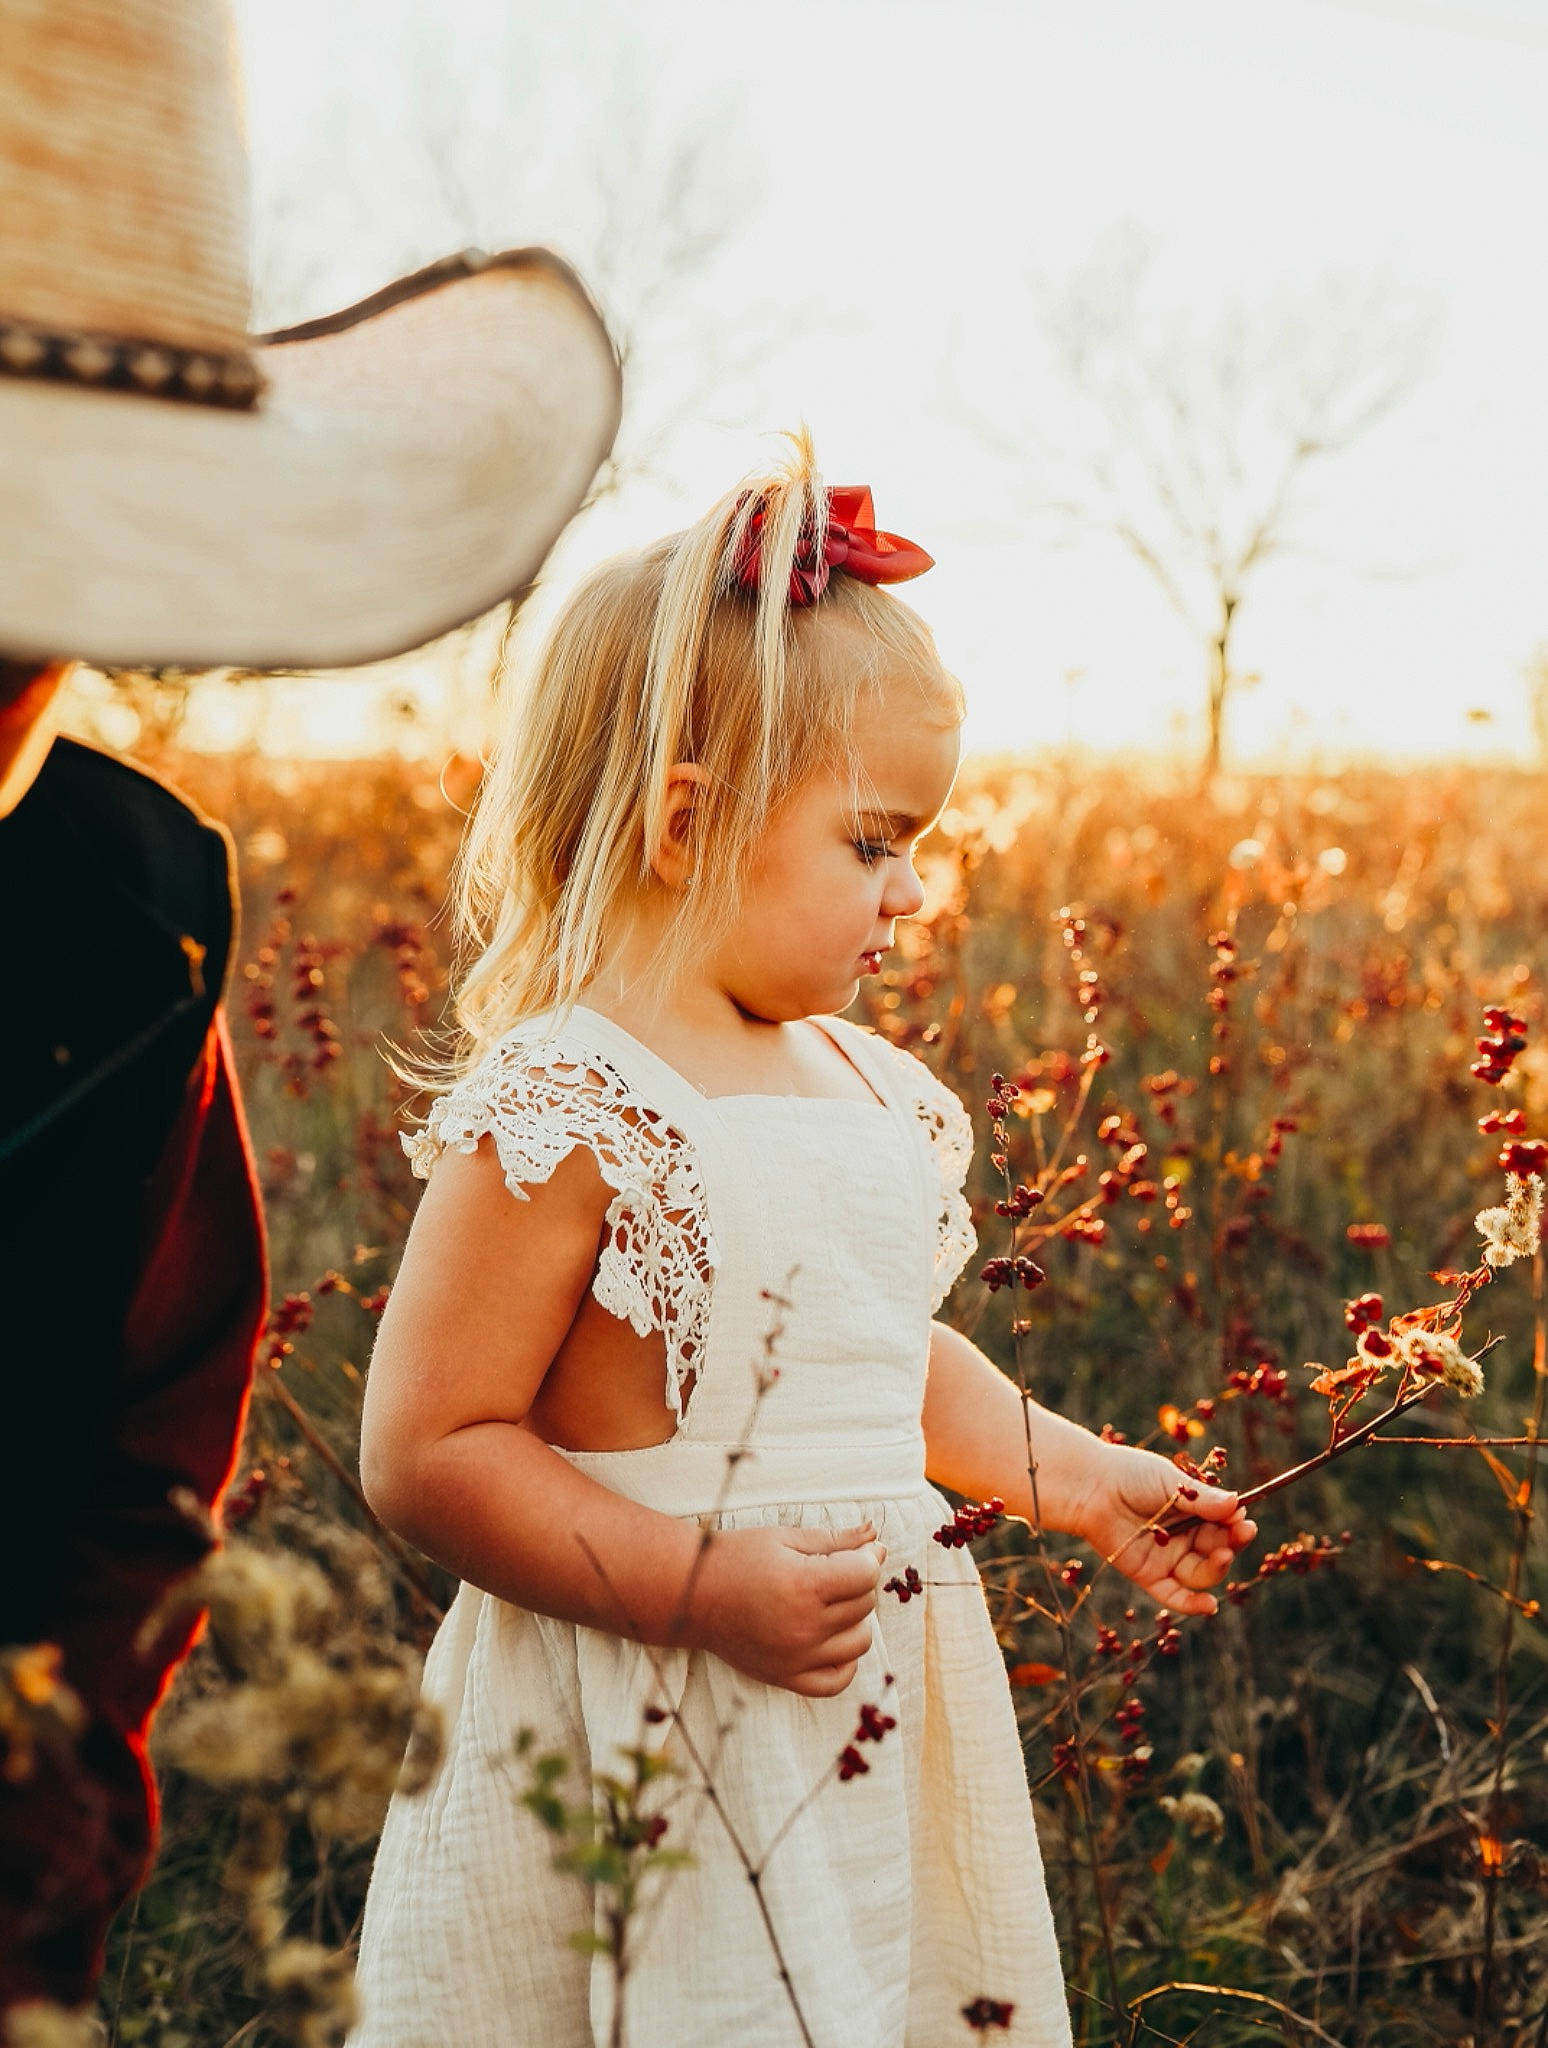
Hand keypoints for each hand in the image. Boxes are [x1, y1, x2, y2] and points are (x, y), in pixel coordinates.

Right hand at [684, 1520, 885, 1696]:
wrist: (691, 1593)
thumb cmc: (737, 1558)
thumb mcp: (786, 1538)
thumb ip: (836, 1540)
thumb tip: (876, 1539)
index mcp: (804, 1585)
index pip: (867, 1574)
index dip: (866, 1559)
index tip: (851, 1554)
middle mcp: (804, 1626)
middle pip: (864, 1605)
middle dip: (856, 1584)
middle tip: (830, 1573)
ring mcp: (796, 1658)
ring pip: (859, 1641)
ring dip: (854, 1620)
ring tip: (829, 1604)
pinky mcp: (786, 1678)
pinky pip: (838, 1680)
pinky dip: (844, 1661)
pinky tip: (831, 1640)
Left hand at [1067, 1444, 1256, 1615]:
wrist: (1089, 1486)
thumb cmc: (1129, 1474)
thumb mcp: (1169, 1482)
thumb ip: (1201, 1499)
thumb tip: (1237, 1503)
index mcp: (1193, 1511)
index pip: (1224, 1524)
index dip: (1236, 1525)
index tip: (1245, 1520)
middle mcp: (1184, 1537)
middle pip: (1217, 1550)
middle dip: (1231, 1544)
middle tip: (1240, 1534)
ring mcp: (1167, 1558)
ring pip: (1201, 1574)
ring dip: (1216, 1568)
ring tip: (1222, 1555)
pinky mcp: (1149, 1575)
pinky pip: (1175, 1595)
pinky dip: (1193, 1604)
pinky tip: (1210, 1606)